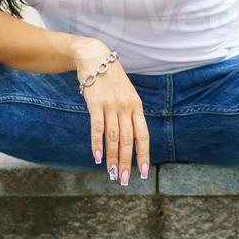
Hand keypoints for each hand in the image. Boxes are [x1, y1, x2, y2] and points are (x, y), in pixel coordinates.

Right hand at [74, 42, 148, 184]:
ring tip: (111, 173)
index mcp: (136, 107)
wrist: (95, 57)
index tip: (143, 173)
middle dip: (127, 163)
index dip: (143, 155)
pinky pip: (97, 128)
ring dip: (112, 158)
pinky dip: (97, 144)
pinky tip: (97, 158)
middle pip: (129, 140)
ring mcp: (111, 105)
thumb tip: (129, 139)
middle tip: (123, 180)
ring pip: (114, 137)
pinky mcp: (96, 103)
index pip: (143, 136)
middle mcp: (126, 107)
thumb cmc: (111, 79)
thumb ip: (129, 114)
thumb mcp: (126, 95)